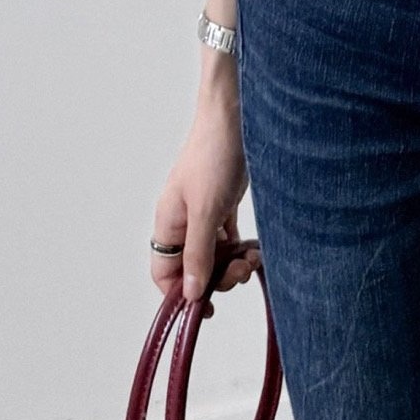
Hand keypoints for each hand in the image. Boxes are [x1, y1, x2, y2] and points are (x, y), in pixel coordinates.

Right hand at [150, 99, 259, 315]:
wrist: (238, 111)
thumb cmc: (215, 152)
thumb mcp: (206, 209)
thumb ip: (199, 253)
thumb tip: (190, 294)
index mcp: (169, 222)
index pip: (164, 273)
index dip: (182, 294)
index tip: (209, 308)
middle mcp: (183, 218)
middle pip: (193, 265)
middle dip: (217, 276)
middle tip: (243, 271)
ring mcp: (204, 207)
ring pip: (213, 251)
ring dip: (232, 261)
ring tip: (254, 257)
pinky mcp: (224, 198)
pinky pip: (227, 234)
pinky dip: (239, 245)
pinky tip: (254, 247)